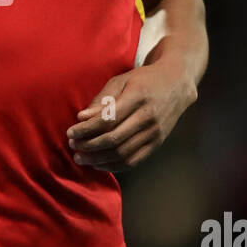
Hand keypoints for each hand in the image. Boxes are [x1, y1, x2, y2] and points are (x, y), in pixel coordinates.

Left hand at [66, 61, 196, 171]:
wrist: (176, 84)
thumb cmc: (143, 80)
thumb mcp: (121, 81)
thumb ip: (101, 100)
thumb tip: (81, 118)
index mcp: (137, 97)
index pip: (108, 120)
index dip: (86, 129)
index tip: (70, 133)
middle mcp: (148, 117)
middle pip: (114, 139)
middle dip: (89, 146)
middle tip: (73, 146)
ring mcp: (155, 132)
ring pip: (122, 153)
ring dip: (98, 159)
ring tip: (81, 158)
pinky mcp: (158, 143)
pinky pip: (134, 161)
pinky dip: (114, 166)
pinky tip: (98, 164)